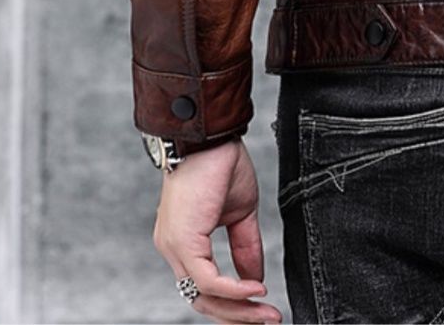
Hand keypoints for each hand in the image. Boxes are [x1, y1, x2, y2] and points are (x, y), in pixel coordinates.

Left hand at [153, 140, 282, 323]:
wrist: (212, 137)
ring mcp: (174, 246)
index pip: (204, 288)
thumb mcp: (241, 214)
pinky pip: (207, 279)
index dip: (234, 306)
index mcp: (184, 242)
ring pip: (203, 296)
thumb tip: (256, 279)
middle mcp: (173, 249)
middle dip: (238, 317)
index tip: (265, 310)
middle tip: (270, 321)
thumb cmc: (220, 165)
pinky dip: (234, 289)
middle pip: (202, 300)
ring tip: (268, 312)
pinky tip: (257, 289)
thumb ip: (246, 248)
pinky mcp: (183, 240)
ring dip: (239, 309)